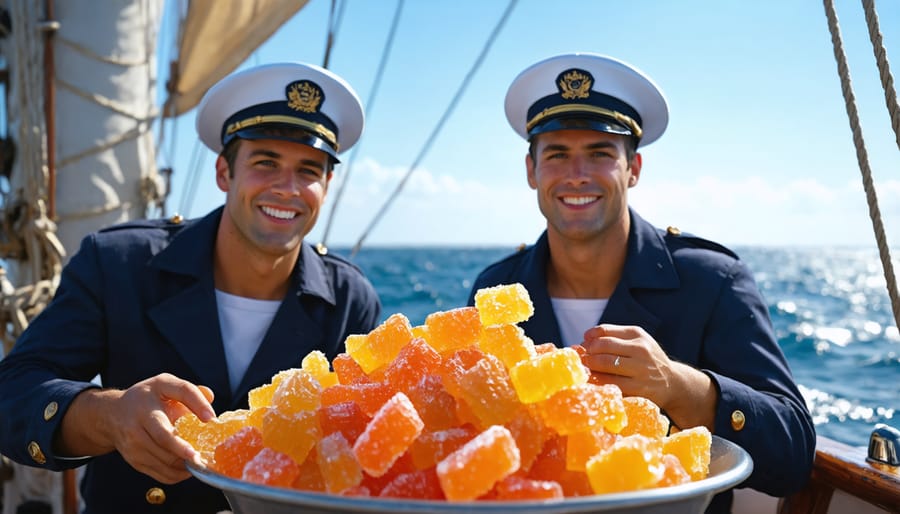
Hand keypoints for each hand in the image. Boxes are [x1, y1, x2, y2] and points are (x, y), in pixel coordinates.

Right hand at [59, 373, 214, 483]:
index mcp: (145, 408)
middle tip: (205, 455)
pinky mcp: (135, 462)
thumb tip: (210, 398)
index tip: (209, 420)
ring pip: (164, 462)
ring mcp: (134, 448)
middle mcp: (136, 429)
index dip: (185, 429)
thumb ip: (187, 390)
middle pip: (164, 443)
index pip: (165, 424)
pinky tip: (189, 467)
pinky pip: (161, 474)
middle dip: (186, 452)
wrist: (112, 415)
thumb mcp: (164, 384)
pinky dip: (178, 474)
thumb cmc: (144, 397)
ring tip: (202, 460)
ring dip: (185, 464)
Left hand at [579, 324, 675, 406]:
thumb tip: (584, 339)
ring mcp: (640, 369)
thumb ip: (612, 336)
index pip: (604, 331)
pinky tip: (593, 381)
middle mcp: (640, 349)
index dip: (589, 338)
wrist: (673, 382)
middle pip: (602, 346)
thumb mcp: (636, 341)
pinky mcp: (638, 388)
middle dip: (587, 353)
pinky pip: (610, 383)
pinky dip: (597, 381)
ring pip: (604, 364)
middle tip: (581, 359)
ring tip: (585, 370)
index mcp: (637, 334)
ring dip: (589, 367)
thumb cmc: (647, 360)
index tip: (583, 344)